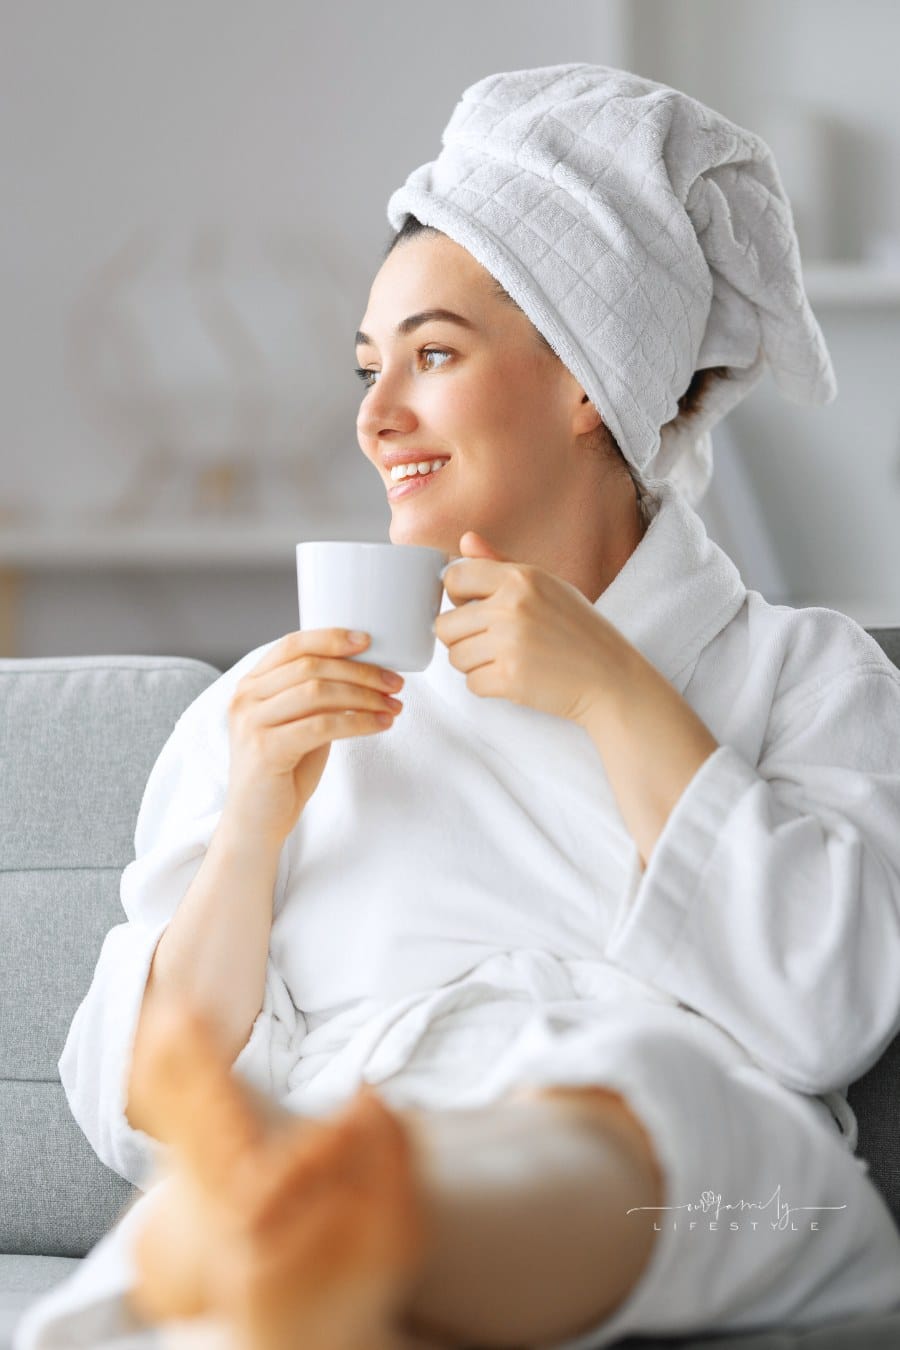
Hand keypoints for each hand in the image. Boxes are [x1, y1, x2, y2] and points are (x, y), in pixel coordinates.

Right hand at [224, 629, 404, 844]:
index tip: (368, 640)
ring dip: (364, 696)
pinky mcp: (266, 749)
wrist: (256, 820)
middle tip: (394, 682)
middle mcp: (246, 697)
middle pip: (311, 667)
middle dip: (360, 671)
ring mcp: (252, 722)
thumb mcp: (299, 723)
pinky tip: (380, 724)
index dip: (331, 637)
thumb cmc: (282, 770)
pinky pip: (322, 725)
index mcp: (252, 684)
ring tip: (392, 705)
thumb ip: (317, 696)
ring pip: (318, 692)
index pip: (292, 645)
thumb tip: (364, 673)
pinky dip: (358, 722)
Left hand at [433, 533, 635, 727]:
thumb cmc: (581, 633)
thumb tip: (465, 541)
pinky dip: (489, 686)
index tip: (473, 608)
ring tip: (508, 660)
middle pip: (445, 625)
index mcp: (520, 578)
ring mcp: (509, 643)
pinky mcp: (509, 678)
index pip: (454, 577)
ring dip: (474, 664)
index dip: (458, 597)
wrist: (612, 679)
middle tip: (494, 644)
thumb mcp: (548, 586)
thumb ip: (501, 563)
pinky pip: (471, 683)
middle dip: (464, 638)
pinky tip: (516, 678)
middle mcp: (511, 606)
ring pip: (455, 657)